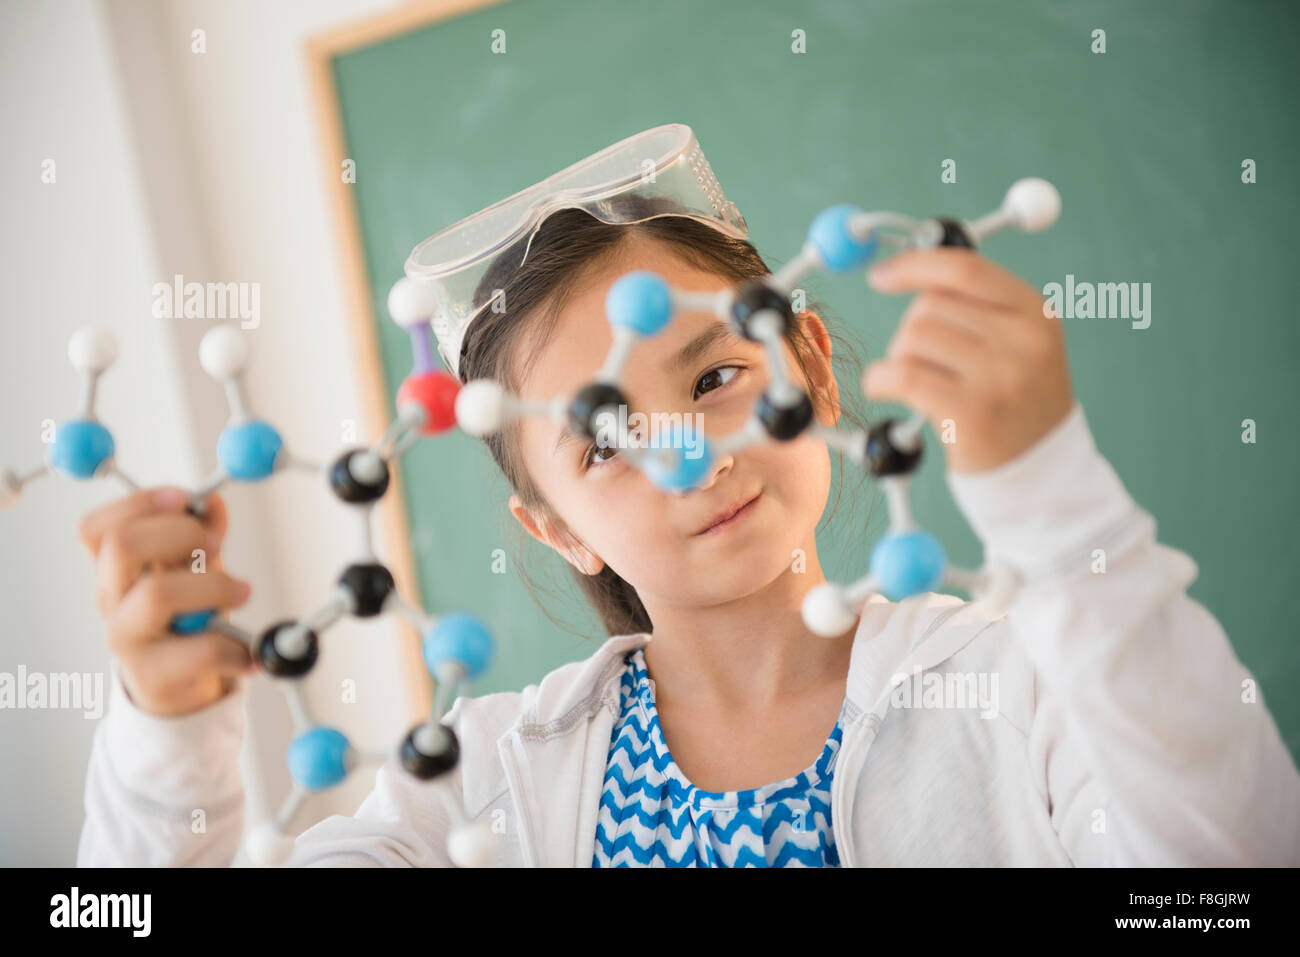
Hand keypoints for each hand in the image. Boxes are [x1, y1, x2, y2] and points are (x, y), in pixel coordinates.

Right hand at [78, 487, 254, 716]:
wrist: (180, 688)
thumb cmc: (186, 619)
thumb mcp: (194, 571)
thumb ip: (203, 535)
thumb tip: (213, 502)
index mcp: (115, 571)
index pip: (97, 528)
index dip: (139, 504)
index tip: (185, 497)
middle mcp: (111, 602)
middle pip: (123, 547)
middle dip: (180, 533)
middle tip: (217, 544)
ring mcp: (127, 640)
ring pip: (157, 595)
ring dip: (214, 585)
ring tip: (243, 592)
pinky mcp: (153, 678)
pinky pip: (200, 649)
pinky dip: (237, 646)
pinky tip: (250, 651)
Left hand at [862, 247, 1074, 472]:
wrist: (1041, 474)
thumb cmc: (1014, 404)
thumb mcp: (1017, 345)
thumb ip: (974, 306)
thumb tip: (907, 268)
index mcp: (1036, 313)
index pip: (966, 270)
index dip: (916, 266)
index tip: (882, 275)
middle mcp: (1024, 340)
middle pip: (929, 307)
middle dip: (910, 331)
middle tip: (923, 363)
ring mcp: (1000, 377)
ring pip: (912, 339)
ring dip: (898, 360)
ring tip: (919, 385)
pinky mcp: (972, 413)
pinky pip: (902, 376)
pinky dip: (880, 381)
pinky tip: (885, 390)